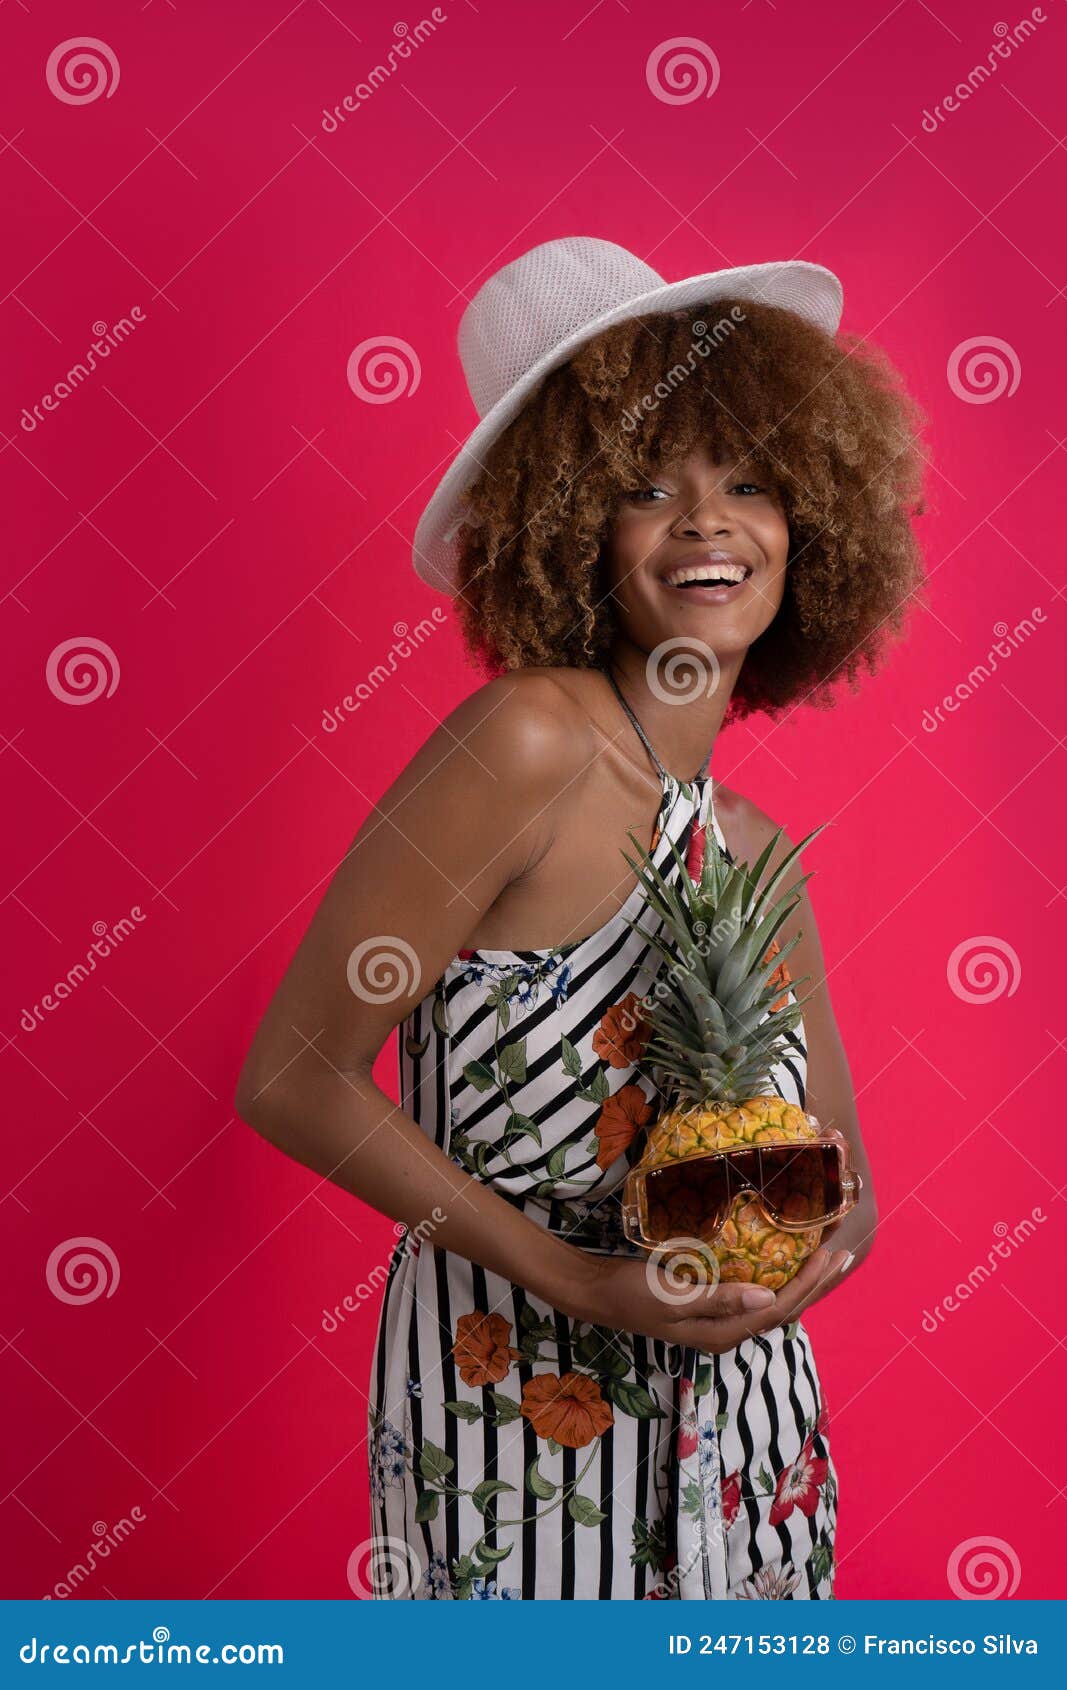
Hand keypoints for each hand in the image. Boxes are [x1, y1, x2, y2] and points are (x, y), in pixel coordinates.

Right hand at [573, 1240, 851, 1355]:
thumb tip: (766, 1298)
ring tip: (827, 1260)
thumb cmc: (630, 1292)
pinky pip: (755, 1296)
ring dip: (802, 1282)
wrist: (595, 1293)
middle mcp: (725, 1332)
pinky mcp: (709, 1305)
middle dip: (816, 1284)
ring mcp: (717, 1321)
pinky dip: (778, 1279)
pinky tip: (786, 1265)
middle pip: (783, 1310)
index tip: (829, 1254)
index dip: (808, 1284)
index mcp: (721, 1334)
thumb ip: (719, 1299)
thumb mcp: (672, 1296)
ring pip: (773, 1304)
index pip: (778, 1309)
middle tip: (844, 1255)